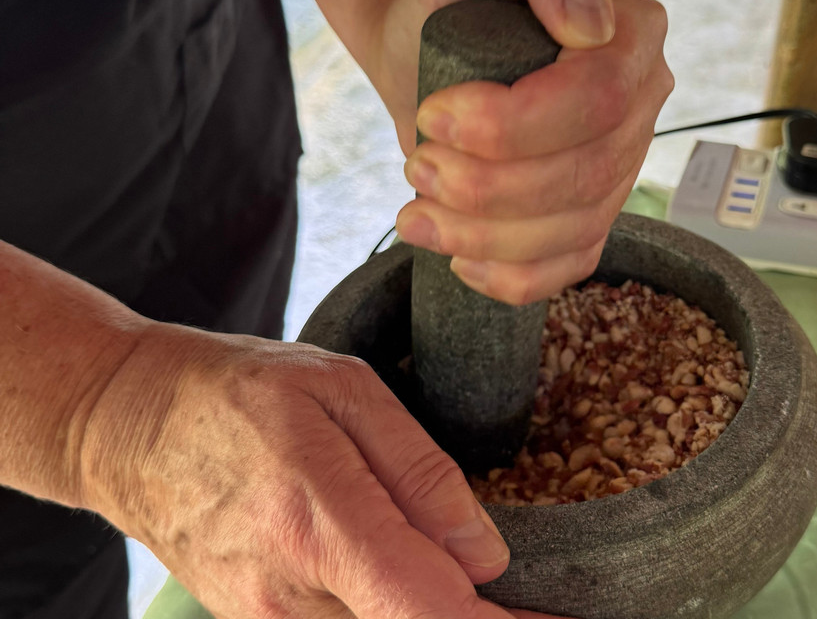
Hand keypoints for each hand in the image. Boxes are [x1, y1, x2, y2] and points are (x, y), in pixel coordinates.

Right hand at [79, 322, 565, 617]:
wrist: (128, 426)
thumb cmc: (237, 391)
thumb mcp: (341, 391)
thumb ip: (419, 471)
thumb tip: (484, 552)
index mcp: (318, 520)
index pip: (430, 611)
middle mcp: (290, 592)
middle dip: (475, 613)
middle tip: (518, 588)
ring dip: (428, 605)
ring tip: (451, 564)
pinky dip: (386, 606)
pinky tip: (398, 569)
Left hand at [376, 0, 672, 304]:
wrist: (424, 46)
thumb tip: (594, 27)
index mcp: (634, 34)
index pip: (598, 100)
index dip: (514, 125)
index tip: (435, 114)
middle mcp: (641, 103)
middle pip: (587, 174)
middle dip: (490, 186)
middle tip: (417, 163)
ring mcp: (621, 165)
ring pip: (575, 229)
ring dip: (484, 236)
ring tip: (417, 213)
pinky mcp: (590, 215)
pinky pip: (568, 267)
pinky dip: (510, 277)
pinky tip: (459, 259)